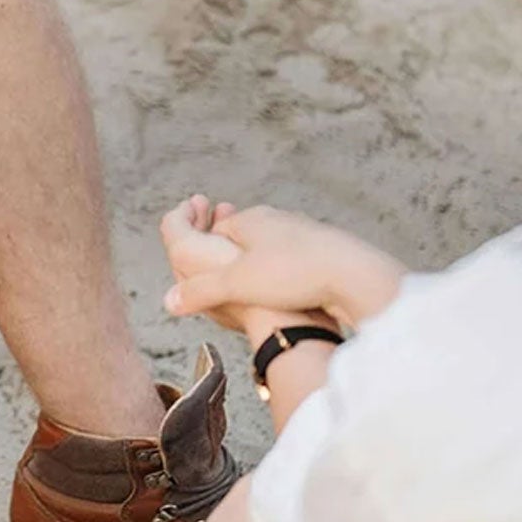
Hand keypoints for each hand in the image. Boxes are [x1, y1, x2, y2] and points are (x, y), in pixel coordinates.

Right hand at [159, 201, 407, 333]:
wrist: (353, 274)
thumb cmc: (293, 273)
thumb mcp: (236, 284)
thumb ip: (200, 291)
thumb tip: (169, 301)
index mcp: (251, 220)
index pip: (217, 230)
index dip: (207, 251)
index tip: (204, 273)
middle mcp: (276, 220)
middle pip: (244, 239)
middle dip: (234, 261)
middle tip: (231, 288)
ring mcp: (303, 233)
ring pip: (272, 251)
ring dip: (263, 270)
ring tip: (262, 297)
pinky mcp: (325, 251)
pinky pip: (296, 263)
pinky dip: (287, 277)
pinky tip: (292, 298)